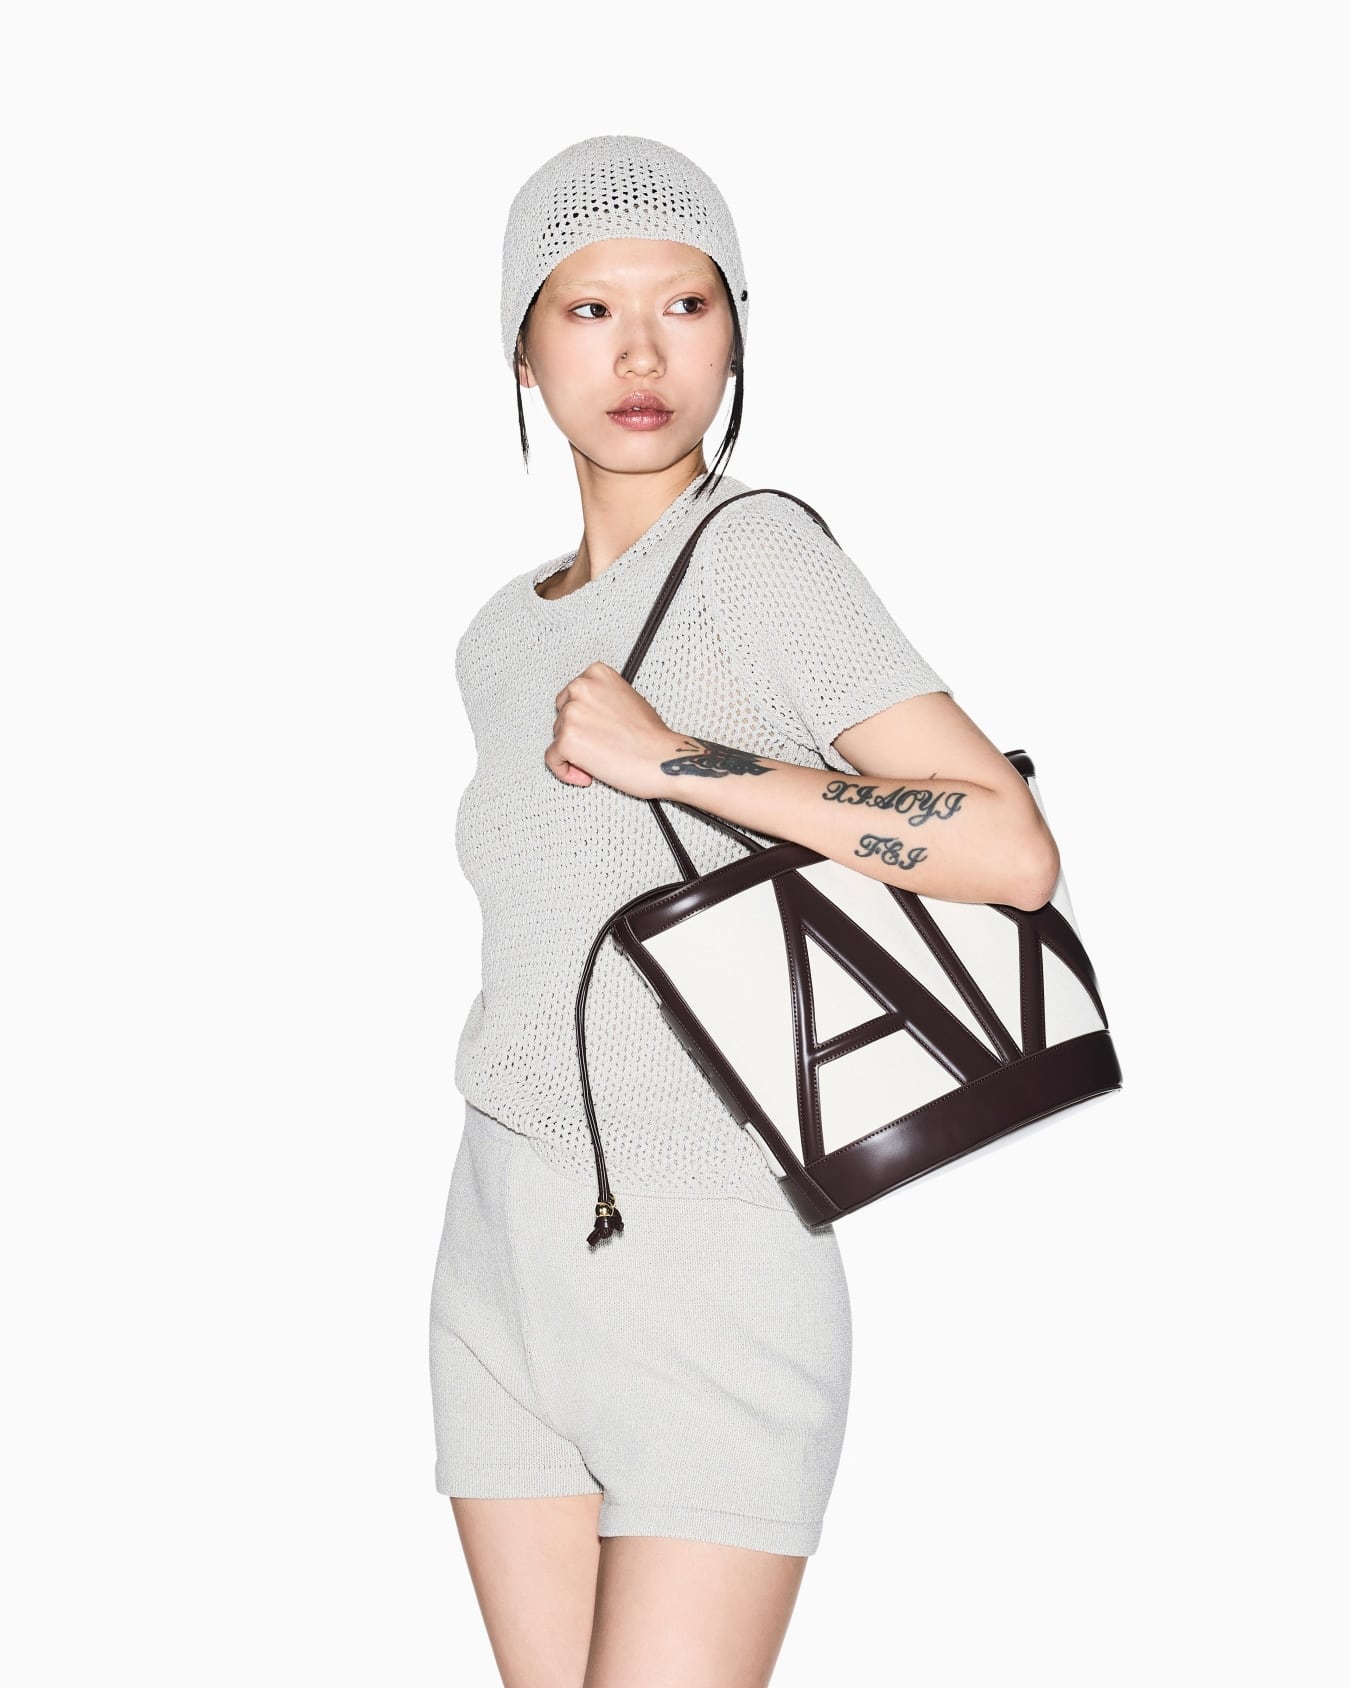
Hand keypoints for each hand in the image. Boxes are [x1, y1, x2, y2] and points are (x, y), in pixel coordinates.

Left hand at [544, 661, 679, 797]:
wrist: (663, 760)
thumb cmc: (652, 736)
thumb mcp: (628, 698)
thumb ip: (603, 699)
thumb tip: (587, 714)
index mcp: (596, 674)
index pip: (571, 695)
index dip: (582, 717)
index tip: (595, 729)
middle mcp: (581, 689)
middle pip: (561, 715)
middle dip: (576, 733)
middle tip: (599, 746)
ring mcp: (571, 714)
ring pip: (557, 737)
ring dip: (574, 753)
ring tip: (600, 760)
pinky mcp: (566, 741)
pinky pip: (552, 760)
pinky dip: (565, 771)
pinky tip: (586, 775)